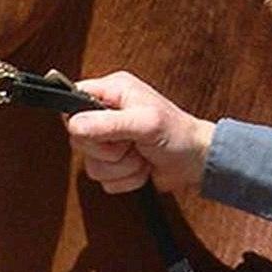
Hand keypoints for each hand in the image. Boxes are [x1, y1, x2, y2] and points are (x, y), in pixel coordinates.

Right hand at [66, 71, 214, 192]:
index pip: (73, 101)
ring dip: (120, 168)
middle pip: (79, 138)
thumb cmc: (179, 134)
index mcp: (112, 91)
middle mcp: (106, 113)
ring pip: (91, 164)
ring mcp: (109, 139)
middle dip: (108, 151)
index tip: (103, 133)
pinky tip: (141, 167)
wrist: (198, 162)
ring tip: (140, 156)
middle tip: (130, 145)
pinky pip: (104, 179)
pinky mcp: (114, 162)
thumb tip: (74, 124)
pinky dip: (126, 179)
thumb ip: (108, 123)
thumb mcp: (145, 123)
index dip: (81, 121)